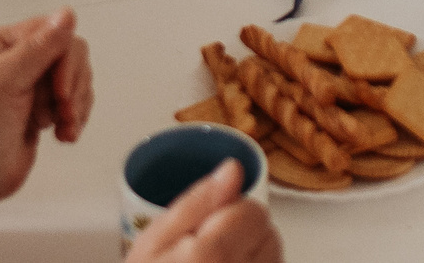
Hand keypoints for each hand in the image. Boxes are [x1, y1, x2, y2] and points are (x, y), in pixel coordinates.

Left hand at [0, 10, 93, 212]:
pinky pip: (76, 105)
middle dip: (73, 87)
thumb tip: (65, 15)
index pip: (57, 35)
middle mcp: (23, 62)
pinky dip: (76, 121)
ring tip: (61, 125)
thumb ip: (38, 47)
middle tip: (61, 109)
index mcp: (8, 44)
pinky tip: (62, 134)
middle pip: (73, 58)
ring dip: (76, 106)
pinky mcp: (43, 112)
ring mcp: (34, 88)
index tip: (60, 90)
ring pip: (78, 82)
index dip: (66, 63)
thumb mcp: (3, 79)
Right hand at [124, 161, 280, 262]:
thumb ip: (196, 203)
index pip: (255, 211)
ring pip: (273, 262)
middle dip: (245, 237)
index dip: (231, 212)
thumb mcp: (150, 243)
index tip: (209, 226)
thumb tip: (234, 169)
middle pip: (270, 237)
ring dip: (252, 261)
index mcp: (210, 258)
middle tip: (208, 255)